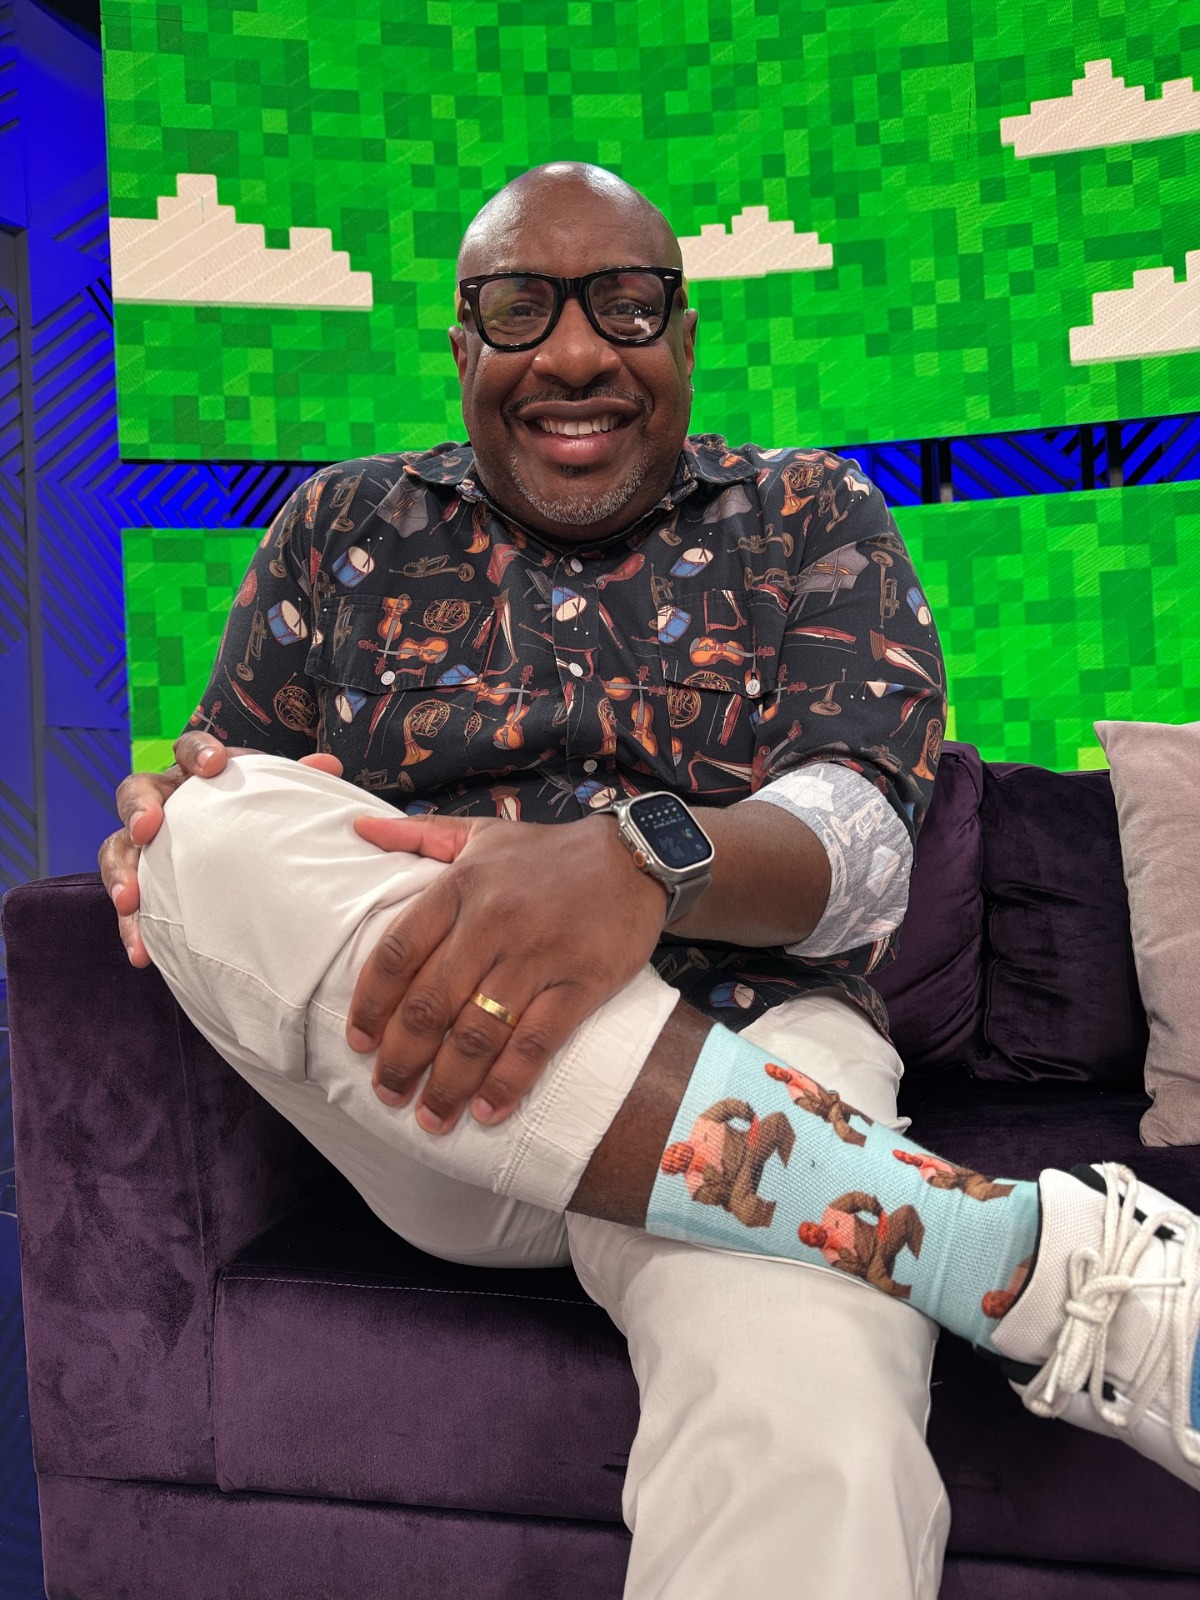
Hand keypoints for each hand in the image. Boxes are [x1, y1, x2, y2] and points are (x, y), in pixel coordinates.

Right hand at [98, 732, 342, 965]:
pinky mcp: (142, 884)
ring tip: (131, 900)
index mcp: (197, 774)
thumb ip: (297, 784)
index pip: (189, 749)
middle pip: (136, 791)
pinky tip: (142, 953)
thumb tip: (327, 766)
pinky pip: (128, 903)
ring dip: (121, 874)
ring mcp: (146, 844)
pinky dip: (132, 927)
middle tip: (146, 828)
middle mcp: (164, 802)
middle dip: (139, 808)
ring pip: (117, 848)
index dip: (198, 752)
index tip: (214, 765)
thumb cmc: (262, 820)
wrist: (248, 864)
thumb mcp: (277, 801)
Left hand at [346, 811, 668, 1130]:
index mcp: (460, 886)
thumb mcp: (480, 832)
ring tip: (431, 1117)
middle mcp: (493, 921)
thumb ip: (416, 833)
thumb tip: (357, 828)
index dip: (371, 1004)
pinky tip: (487, 1111)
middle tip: (387, 1092)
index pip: (398, 953)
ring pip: (478, 1032)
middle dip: (402, 1059)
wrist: (636, 856)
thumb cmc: (549, 852)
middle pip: (430, 1004)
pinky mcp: (581, 982)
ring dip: (448, 1083)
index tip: (359, 1041)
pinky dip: (508, 1082)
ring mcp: (538, 955)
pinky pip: (536, 1042)